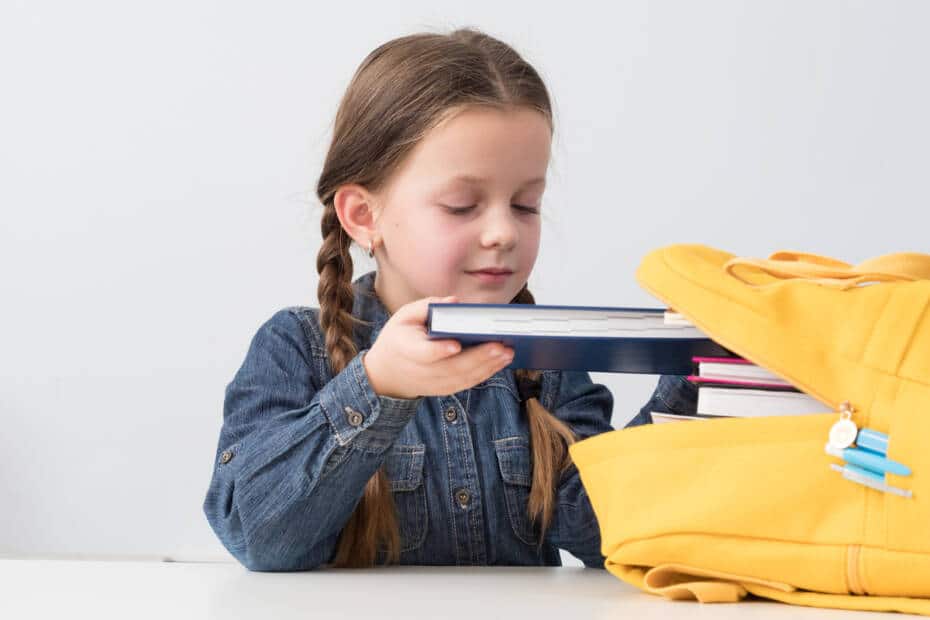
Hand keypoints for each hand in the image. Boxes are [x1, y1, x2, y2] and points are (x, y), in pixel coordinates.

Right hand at [362, 295, 513, 398]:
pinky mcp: (444, 389)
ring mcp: (433, 384)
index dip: (438, 350)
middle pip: (451, 367)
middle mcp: (420, 371)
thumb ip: (426, 306)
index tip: (455, 344)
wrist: (387, 373)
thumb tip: (454, 302)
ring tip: (507, 352)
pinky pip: (467, 383)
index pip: (423, 353)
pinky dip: (485, 373)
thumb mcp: (404, 316)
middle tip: (500, 345)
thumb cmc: (400, 337)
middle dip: (478, 357)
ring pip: (463, 378)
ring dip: (487, 366)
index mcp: (405, 349)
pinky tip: (501, 361)